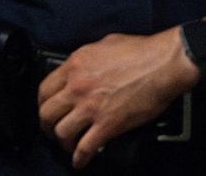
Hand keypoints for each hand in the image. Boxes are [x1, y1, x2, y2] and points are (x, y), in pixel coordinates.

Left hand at [36, 29, 198, 168]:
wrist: (163, 64)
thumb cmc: (140, 51)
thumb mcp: (102, 45)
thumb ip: (86, 59)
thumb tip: (82, 68)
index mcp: (74, 66)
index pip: (44, 89)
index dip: (42, 103)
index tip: (46, 108)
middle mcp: (77, 87)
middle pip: (47, 113)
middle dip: (46, 125)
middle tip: (51, 129)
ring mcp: (91, 107)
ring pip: (62, 132)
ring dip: (62, 141)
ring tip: (67, 145)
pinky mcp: (108, 124)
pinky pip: (86, 146)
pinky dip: (80, 157)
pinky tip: (80, 161)